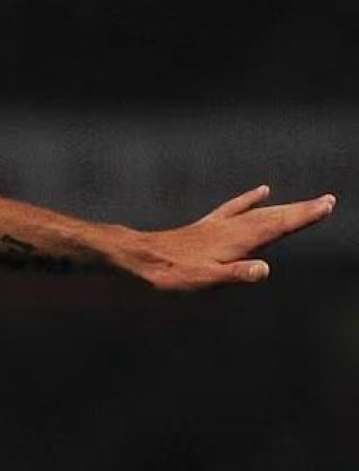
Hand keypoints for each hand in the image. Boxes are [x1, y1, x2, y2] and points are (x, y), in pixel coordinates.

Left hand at [125, 186, 335, 290]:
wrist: (142, 257)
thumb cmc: (173, 272)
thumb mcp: (206, 280)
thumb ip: (236, 274)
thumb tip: (264, 270)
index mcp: (237, 240)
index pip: (277, 226)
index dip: (303, 217)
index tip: (326, 206)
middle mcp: (232, 228)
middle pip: (274, 216)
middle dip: (302, 210)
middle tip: (328, 201)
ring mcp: (220, 225)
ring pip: (260, 212)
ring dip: (285, 207)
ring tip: (310, 202)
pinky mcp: (209, 225)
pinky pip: (235, 208)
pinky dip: (251, 199)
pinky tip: (263, 191)